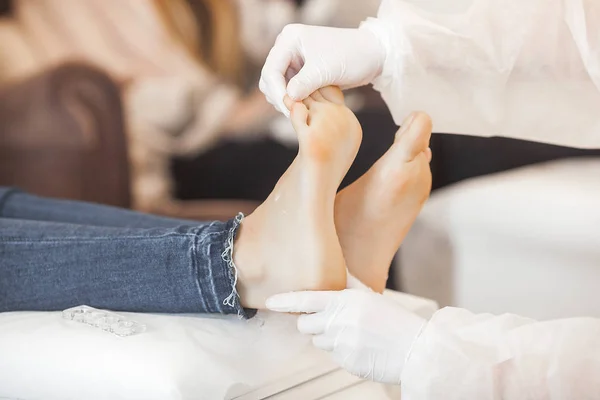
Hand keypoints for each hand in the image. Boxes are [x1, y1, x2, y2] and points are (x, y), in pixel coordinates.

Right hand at [259, 24, 385, 116]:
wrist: (372, 55)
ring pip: (277, 87)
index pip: (271, 69)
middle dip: (279, 97)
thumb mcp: (327, 69)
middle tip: (293, 114)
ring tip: (301, 112)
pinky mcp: (302, 72)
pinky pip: (290, 90)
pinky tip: (305, 109)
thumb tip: (288, 98)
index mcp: (290, 39)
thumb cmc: (352, 56)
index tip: (288, 108)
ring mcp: (294, 60)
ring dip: (286, 101)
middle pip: (269, 79)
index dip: (277, 91)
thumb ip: (305, 83)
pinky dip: (294, 101)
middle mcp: (288, 48)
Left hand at [266, 288, 425, 383]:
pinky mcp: (345, 361)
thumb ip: (348, 284)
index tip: (270, 301)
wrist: (415, 347)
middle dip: (311, 323)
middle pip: (304, 324)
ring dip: (328, 338)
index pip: (305, 299)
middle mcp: (339, 321)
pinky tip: (360, 347)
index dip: (284, 300)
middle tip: (331, 321)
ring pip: (317, 341)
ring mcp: (341, 343)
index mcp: (344, 301)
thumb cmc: (394, 320)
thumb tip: (336, 268)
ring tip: (352, 334)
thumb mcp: (369, 296)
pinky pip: (332, 355)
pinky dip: (342, 351)